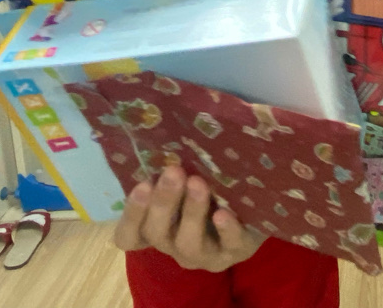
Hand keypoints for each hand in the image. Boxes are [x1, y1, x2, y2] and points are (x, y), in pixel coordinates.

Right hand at [113, 166, 265, 271]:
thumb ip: (173, 168)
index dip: (131, 215)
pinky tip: (223, 212)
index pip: (129, 235)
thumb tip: (168, 128)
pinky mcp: (236, 252)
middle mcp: (175, 244)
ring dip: (192, 212)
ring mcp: (205, 253)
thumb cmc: (210, 190)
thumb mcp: (188, 179)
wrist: (254, 214)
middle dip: (163, 203)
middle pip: (157, 233)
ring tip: (198, 183)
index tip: (141, 184)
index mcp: (157, 228)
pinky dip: (226, 230)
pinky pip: (229, 245)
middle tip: (173, 171)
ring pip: (188, 243)